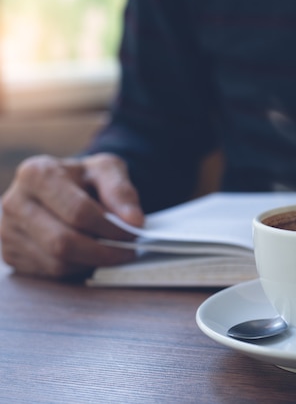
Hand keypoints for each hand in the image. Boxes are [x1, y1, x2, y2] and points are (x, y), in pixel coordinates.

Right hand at [1, 153, 143, 278]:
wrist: (61, 186)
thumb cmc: (85, 178)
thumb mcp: (107, 171)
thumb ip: (122, 192)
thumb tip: (135, 222)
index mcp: (36, 173)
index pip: (79, 212)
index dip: (110, 228)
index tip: (133, 233)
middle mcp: (14, 202)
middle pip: (64, 242)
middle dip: (103, 252)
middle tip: (127, 251)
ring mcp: (7, 231)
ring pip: (57, 262)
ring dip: (91, 262)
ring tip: (111, 250)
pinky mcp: (10, 254)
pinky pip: (50, 273)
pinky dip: (76, 268)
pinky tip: (89, 254)